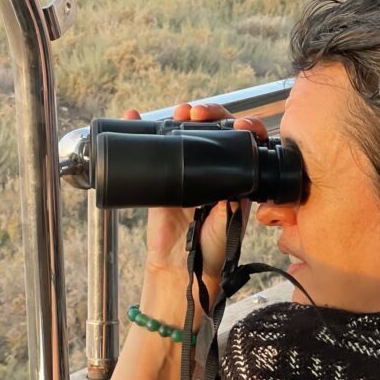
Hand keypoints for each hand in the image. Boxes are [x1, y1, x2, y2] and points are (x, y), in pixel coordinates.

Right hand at [130, 100, 267, 324]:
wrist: (182, 267)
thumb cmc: (213, 249)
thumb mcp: (228, 224)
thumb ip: (231, 207)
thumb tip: (230, 190)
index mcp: (239, 176)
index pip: (244, 142)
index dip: (244, 127)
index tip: (240, 126)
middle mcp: (215, 168)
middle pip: (215, 129)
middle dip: (210, 114)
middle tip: (198, 113)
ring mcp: (188, 169)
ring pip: (187, 133)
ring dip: (181, 117)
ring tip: (178, 112)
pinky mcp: (164, 177)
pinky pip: (155, 149)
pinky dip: (143, 130)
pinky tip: (135, 116)